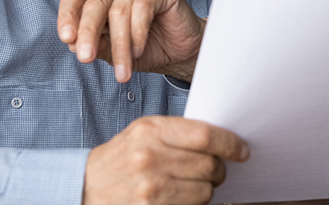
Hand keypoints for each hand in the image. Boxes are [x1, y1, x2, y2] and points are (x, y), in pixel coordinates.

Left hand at [59, 0, 204, 82]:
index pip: (74, 1)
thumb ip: (96, 45)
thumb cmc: (149, 49)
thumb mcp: (115, 53)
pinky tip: (139, 50)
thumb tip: (73, 43)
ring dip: (120, 45)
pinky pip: (142, 7)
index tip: (66, 39)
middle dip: (88, 34)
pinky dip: (138, 32)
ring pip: (119, 11)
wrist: (183, 52)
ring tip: (123, 70)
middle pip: (94, 5)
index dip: (66, 17)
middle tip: (86, 58)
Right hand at [83, 116, 248, 204]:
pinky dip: (194, 203)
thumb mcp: (143, 132)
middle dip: (219, 169)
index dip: (230, 144)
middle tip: (216, 169)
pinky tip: (181, 196)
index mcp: (151, 131)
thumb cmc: (121, 157)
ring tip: (192, 183)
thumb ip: (177, 132)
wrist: (86, 187)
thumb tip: (220, 138)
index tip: (241, 150)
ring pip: (205, 190)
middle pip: (209, 165)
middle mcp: (150, 158)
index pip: (205, 136)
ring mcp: (151, 187)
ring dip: (207, 188)